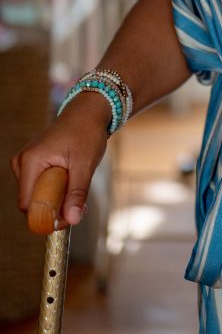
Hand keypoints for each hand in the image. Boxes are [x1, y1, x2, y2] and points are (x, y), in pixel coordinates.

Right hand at [11, 92, 109, 228]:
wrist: (87, 113)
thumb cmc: (86, 133)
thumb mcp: (85, 164)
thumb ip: (77, 193)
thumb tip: (71, 220)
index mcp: (30, 161)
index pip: (28, 204)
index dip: (46, 216)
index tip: (69, 217)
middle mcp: (22, 162)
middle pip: (32, 201)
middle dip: (54, 207)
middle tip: (78, 201)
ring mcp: (25, 163)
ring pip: (37, 195)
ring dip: (57, 197)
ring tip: (76, 182)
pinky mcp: (32, 164)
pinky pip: (40, 186)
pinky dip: (56, 189)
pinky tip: (70, 179)